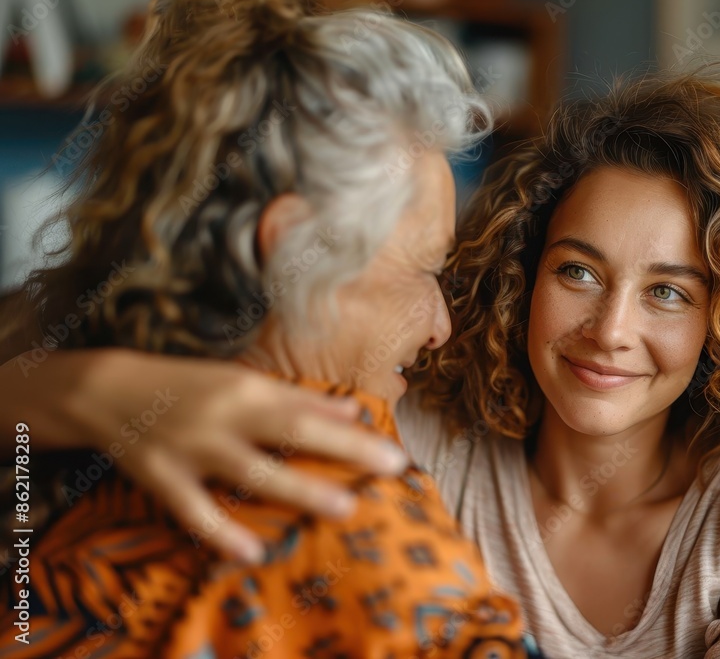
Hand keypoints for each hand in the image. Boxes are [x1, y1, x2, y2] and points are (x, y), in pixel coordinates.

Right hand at [2, 348, 408, 562]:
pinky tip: (252, 553)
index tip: (395, 453)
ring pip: (252, 472)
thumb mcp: (243, 382)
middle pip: (292, 433)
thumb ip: (298, 399)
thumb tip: (353, 413)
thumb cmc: (189, 386)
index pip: (310, 412)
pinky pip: (193, 509)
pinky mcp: (161, 477)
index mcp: (248, 390)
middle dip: (344, 453)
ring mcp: (193, 447)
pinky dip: (221, 532)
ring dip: (300, 490)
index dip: (353, 434)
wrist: (108, 389)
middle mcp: (225, 416)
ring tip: (344, 509)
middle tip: (390, 469)